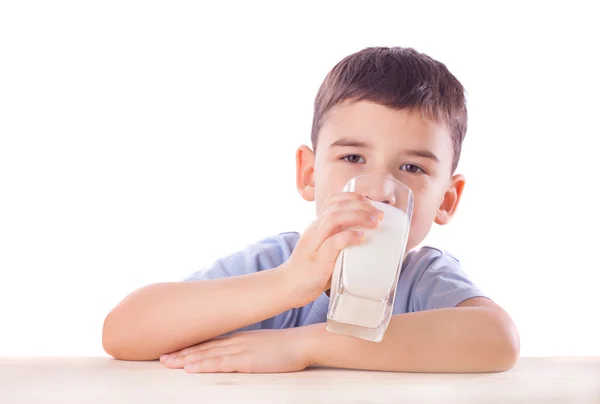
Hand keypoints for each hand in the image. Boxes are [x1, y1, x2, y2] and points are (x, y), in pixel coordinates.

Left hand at [159, 328, 312, 372]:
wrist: (302, 343)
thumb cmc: (285, 346)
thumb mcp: (261, 344)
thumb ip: (246, 348)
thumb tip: (237, 355)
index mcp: (238, 338)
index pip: (208, 342)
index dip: (189, 347)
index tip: (173, 351)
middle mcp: (235, 341)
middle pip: (203, 347)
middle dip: (180, 353)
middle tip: (160, 358)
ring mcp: (240, 350)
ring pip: (207, 354)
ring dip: (185, 359)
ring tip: (167, 363)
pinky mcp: (247, 360)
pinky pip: (221, 364)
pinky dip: (203, 365)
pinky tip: (191, 368)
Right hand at [281, 192, 383, 306]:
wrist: (286, 286)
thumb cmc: (309, 271)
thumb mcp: (323, 250)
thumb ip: (339, 243)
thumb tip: (365, 241)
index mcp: (316, 227)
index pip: (332, 201)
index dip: (352, 197)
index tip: (370, 202)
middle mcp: (314, 231)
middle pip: (337, 207)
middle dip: (361, 206)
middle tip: (379, 214)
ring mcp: (315, 244)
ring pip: (334, 219)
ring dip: (358, 217)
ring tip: (374, 222)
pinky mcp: (318, 260)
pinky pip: (334, 242)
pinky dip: (350, 236)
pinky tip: (362, 237)